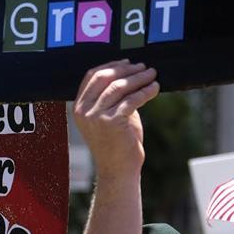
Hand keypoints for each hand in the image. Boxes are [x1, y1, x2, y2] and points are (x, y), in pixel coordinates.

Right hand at [73, 60, 159, 183]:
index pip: (92, 76)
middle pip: (105, 77)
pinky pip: (132, 99)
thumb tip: (131, 73)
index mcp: (79, 107)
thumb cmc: (117, 143)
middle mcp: (85, 110)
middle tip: (144, 66)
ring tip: (152, 74)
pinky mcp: (113, 122)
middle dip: (127, 69)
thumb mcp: (109, 116)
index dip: (111, 65)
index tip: (127, 62)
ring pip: (120, 86)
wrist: (118, 170)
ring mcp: (97, 116)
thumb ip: (113, 97)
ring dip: (139, 78)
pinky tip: (155, 88)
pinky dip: (146, 91)